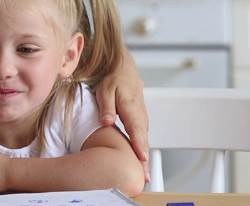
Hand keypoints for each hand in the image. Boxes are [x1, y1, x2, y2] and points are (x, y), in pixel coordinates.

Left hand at [95, 49, 150, 181]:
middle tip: (144, 178)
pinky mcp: (140, 123)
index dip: (139, 145)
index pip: (136, 129)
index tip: (141, 158)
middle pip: (143, 141)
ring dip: (144, 159)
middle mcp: (140, 116)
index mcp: (131, 108)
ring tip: (144, 177)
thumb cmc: (114, 81)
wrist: (125, 72)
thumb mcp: (105, 90)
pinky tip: (140, 165)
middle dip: (144, 160)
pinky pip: (142, 140)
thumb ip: (106, 106)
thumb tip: (106, 121)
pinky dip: (142, 152)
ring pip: (144, 142)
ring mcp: (142, 120)